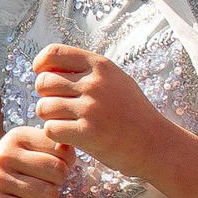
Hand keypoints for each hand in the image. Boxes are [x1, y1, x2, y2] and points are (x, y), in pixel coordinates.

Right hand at [0, 125, 73, 197]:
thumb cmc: (12, 171)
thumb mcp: (27, 151)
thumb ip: (51, 147)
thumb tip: (72, 149)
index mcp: (16, 136)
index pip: (62, 149)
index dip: (66, 163)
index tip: (53, 167)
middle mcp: (4, 154)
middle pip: (58, 171)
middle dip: (58, 183)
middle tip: (46, 185)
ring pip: (48, 194)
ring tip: (36, 197)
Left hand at [31, 45, 175, 179]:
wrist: (156, 143)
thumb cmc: (131, 112)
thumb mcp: (115, 79)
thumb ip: (86, 70)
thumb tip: (48, 65)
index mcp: (100, 66)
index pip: (53, 53)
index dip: (41, 66)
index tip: (45, 77)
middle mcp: (95, 84)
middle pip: (43, 82)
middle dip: (46, 96)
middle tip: (60, 107)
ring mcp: (92, 108)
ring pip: (43, 107)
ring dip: (50, 118)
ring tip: (67, 122)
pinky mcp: (88, 134)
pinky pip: (50, 129)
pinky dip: (56, 135)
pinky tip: (70, 136)